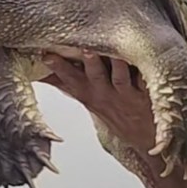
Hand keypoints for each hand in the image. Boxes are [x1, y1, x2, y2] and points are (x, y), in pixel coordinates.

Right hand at [40, 50, 156, 151]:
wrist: (143, 138)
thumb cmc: (113, 112)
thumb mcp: (86, 99)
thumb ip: (65, 84)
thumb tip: (40, 72)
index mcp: (89, 94)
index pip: (69, 80)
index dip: (58, 68)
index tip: (46, 55)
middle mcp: (106, 94)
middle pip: (94, 76)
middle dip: (88, 63)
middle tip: (83, 49)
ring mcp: (126, 94)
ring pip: (120, 77)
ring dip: (116, 64)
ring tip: (113, 52)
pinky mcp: (146, 93)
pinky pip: (145, 79)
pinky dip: (144, 70)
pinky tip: (143, 58)